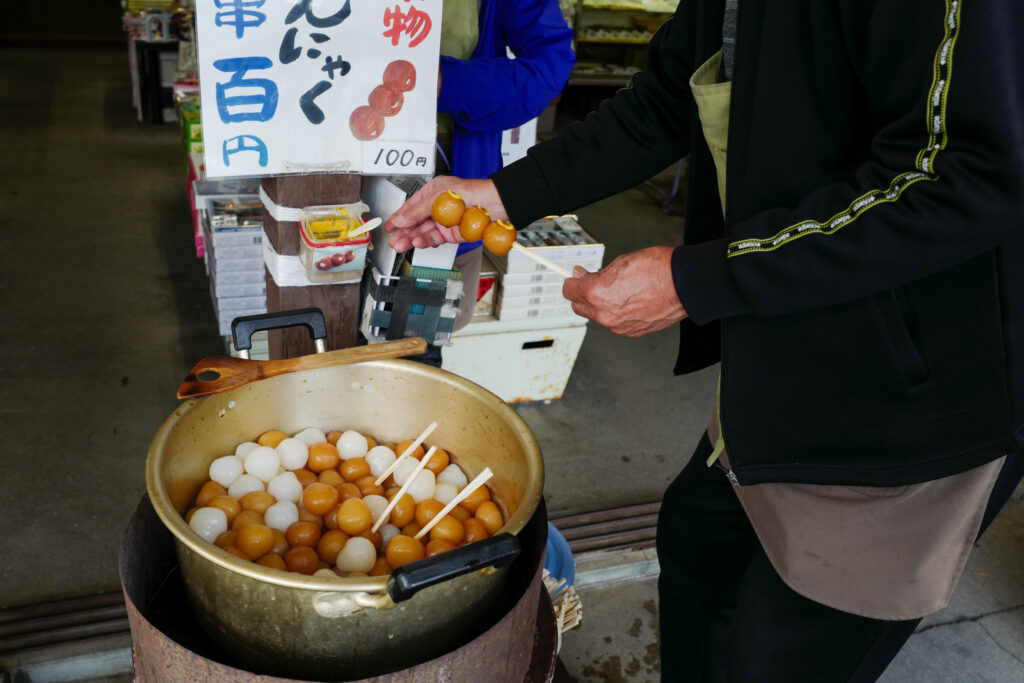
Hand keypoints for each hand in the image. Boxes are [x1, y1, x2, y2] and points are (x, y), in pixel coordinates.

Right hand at [384, 176, 508, 250]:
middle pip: (416, 222)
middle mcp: (437, 207)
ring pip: (424, 232)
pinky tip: (417, 243)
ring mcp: (445, 221)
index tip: (389, 226)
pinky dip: (426, 241)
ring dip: (411, 239)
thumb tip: (400, 219)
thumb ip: (416, 211)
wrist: (492, 205)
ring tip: (401, 245)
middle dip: (403, 232)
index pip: (410, 207)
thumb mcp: (435, 198)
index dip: (399, 217)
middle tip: (393, 241)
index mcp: (432, 192)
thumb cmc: (469, 192)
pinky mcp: (452, 233)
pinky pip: (435, 239)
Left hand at [562, 246, 687, 336]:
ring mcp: (618, 326)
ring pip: (597, 317)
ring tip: (619, 290)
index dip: (572, 281)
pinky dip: (618, 313)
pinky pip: (616, 323)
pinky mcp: (631, 332)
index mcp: (597, 293)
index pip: (569, 290)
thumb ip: (598, 273)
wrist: (685, 285)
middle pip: (579, 307)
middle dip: (583, 295)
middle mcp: (605, 314)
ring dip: (601, 305)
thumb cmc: (659, 270)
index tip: (576, 278)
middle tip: (594, 282)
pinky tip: (630, 300)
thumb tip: (584, 277)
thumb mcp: (621, 261)